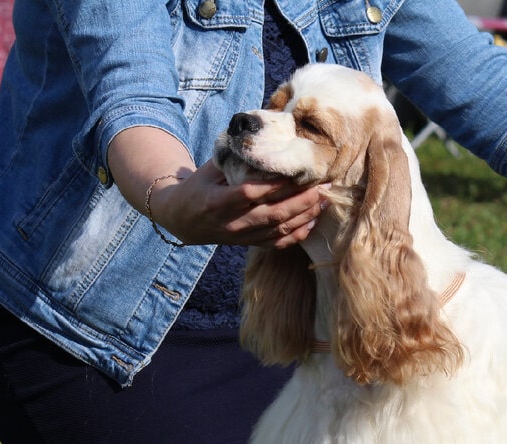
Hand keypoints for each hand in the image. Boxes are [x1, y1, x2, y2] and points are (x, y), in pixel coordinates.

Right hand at [148, 161, 327, 248]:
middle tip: (322, 186)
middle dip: (302, 200)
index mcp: (218, 201)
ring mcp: (242, 236)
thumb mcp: (208, 169)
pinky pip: (277, 243)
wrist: (182, 220)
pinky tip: (313, 221)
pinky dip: (297, 235)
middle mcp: (232, 223)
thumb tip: (260, 137)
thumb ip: (233, 159)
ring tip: (324, 200)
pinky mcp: (249, 244)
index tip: (296, 173)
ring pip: (279, 230)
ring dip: (305, 215)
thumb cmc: (198, 188)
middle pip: (272, 214)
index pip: (250, 193)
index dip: (274, 185)